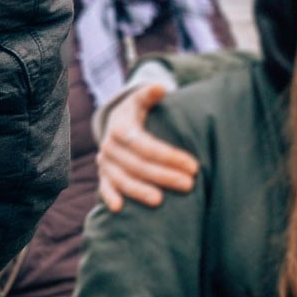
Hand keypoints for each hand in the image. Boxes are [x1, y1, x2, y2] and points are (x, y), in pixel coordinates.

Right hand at [96, 84, 199, 211]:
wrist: (115, 125)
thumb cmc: (137, 114)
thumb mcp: (141, 101)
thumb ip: (149, 95)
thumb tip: (160, 88)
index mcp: (120, 127)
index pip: (146, 145)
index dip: (169, 156)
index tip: (193, 166)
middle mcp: (109, 146)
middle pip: (137, 164)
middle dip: (163, 176)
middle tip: (189, 185)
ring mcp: (105, 163)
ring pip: (122, 179)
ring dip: (140, 191)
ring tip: (161, 202)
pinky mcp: (103, 176)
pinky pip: (104, 188)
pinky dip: (110, 197)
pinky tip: (120, 209)